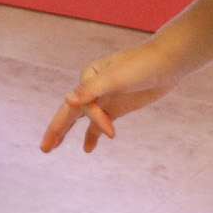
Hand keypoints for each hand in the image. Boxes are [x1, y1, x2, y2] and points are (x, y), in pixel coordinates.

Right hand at [40, 39, 184, 153]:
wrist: (168, 63)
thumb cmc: (142, 66)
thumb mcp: (117, 78)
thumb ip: (92, 89)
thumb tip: (68, 99)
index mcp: (88, 76)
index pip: (82, 105)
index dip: (94, 120)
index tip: (112, 133)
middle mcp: (92, 88)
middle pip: (69, 112)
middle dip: (56, 130)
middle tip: (44, 149)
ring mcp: (104, 98)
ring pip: (81, 119)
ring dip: (68, 132)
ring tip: (53, 148)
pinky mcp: (116, 107)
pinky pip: (99, 124)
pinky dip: (92, 135)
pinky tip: (87, 149)